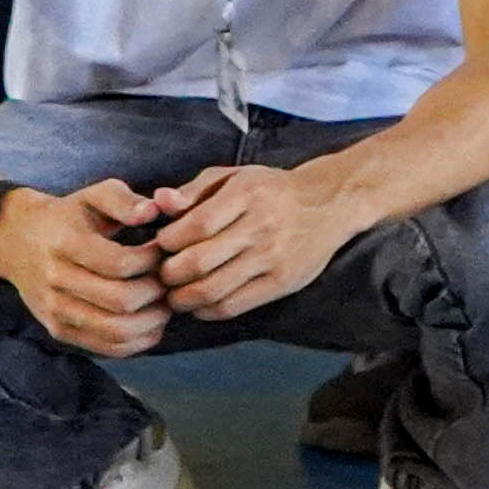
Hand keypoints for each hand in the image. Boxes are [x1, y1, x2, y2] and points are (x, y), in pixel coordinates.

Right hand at [0, 183, 173, 357]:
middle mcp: (57, 281)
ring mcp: (55, 310)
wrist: (15, 241)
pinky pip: (106, 348)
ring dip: (152, 320)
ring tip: (165, 301)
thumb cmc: (67, 215)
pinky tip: (152, 322)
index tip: (163, 250)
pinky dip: (138, 341)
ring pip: (115, 331)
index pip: (120, 263)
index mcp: (66, 243)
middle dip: (157, 291)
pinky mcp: (59, 330)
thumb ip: (125, 199)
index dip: (152, 260)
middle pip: (121, 301)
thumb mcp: (93, 194)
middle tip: (169, 278)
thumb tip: (154, 211)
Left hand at [149, 157, 357, 322]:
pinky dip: (207, 311)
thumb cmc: (271, 190)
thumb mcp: (234, 177)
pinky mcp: (283, 281)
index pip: (194, 226)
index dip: (167, 242)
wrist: (330, 203)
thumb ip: (193, 190)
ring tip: (175, 294)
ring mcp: (274, 256)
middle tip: (162, 275)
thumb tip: (158, 201)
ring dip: (183, 298)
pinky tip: (200, 304)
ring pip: (212, 290)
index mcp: (247, 194)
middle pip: (198, 262)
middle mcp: (261, 225)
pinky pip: (233, 305)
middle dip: (169, 274)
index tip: (162, 246)